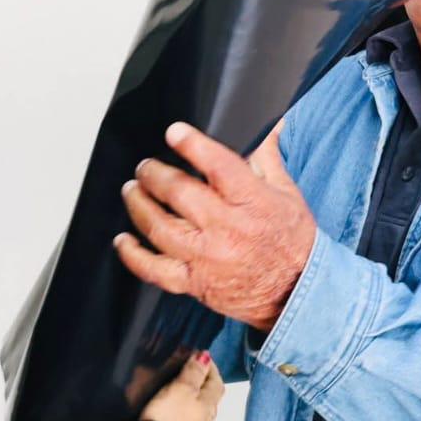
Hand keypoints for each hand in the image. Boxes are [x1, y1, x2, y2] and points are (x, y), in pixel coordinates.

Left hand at [115, 121, 316, 331]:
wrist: (297, 293)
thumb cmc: (293, 242)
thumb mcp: (287, 194)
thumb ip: (267, 159)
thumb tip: (269, 127)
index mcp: (251, 202)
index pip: (218, 165)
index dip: (192, 145)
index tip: (174, 132)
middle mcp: (226, 229)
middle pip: (178, 193)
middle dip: (154, 173)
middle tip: (145, 166)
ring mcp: (207, 258)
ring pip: (159, 227)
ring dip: (138, 204)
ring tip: (132, 190)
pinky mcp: (194, 283)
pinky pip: (153, 269)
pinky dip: (132, 254)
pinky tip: (123, 239)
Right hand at [139, 351, 224, 420]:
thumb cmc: (168, 418)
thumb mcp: (182, 388)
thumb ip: (194, 373)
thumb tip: (206, 358)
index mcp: (208, 407)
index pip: (217, 384)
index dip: (211, 369)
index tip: (202, 357)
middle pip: (210, 401)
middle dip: (203, 387)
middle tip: (192, 374)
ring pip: (199, 417)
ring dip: (193, 404)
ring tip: (179, 395)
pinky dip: (182, 418)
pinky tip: (171, 418)